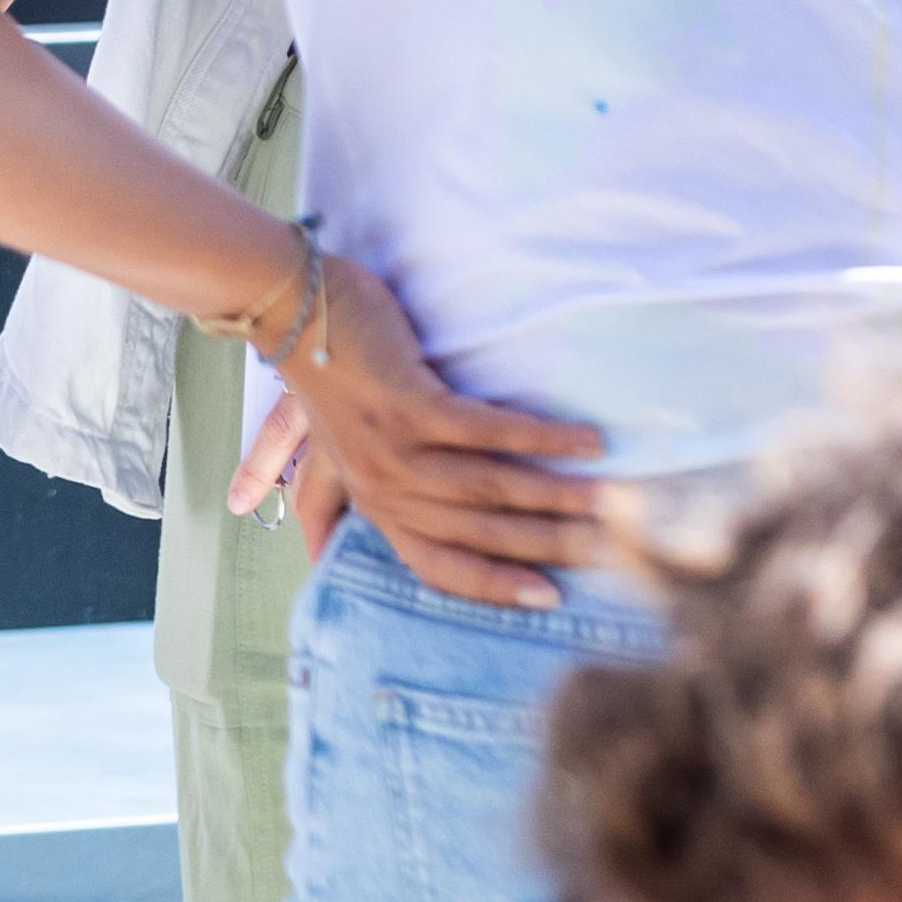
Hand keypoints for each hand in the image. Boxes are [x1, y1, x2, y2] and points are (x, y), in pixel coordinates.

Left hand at [220, 256, 616, 603]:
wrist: (290, 305)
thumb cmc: (319, 373)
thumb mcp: (322, 448)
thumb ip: (326, 498)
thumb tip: (314, 553)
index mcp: (372, 504)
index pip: (439, 566)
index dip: (496, 586)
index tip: (551, 597)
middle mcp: (383, 487)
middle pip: (479, 533)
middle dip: (549, 544)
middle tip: (609, 549)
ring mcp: (394, 449)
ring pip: (491, 488)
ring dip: (558, 496)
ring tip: (611, 501)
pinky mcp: (408, 405)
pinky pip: (489, 432)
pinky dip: (542, 439)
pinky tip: (586, 442)